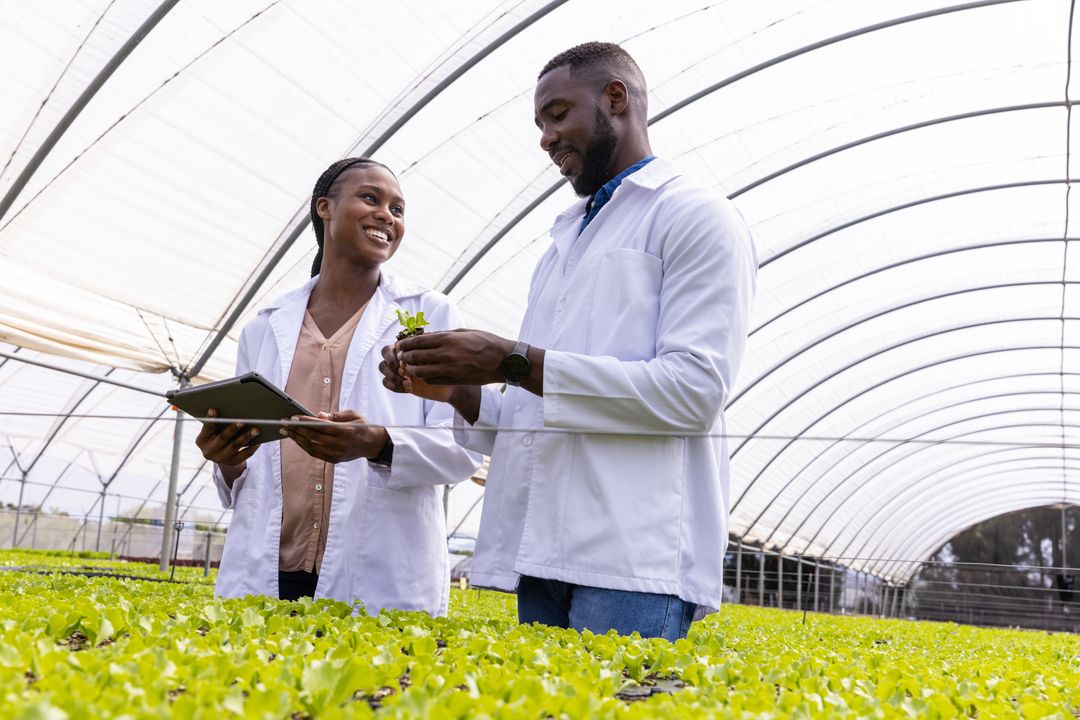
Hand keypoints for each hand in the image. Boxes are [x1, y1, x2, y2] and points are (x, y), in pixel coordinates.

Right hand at [194, 408, 259, 474]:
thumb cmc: (216, 436)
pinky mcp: (232, 462)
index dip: (210, 420)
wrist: (219, 456)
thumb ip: (217, 423)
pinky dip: (252, 447)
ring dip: (246, 437)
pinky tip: (259, 441)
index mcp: (202, 440)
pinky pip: (244, 455)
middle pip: (222, 438)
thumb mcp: (211, 432)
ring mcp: (220, 458)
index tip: (213, 409)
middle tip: (242, 421)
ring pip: (235, 446)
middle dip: (232, 429)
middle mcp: (209, 451)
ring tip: (256, 430)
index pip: (206, 429)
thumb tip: (232, 410)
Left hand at [280, 409, 388, 463]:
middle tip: (284, 423)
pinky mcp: (334, 460)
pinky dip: (304, 446)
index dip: (306, 422)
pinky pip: (315, 453)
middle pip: (314, 438)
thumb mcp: (353, 415)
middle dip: (297, 430)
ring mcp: (336, 454)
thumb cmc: (362, 426)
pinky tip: (297, 439)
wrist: (372, 444)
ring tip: (286, 431)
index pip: (322, 427)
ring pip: (311, 447)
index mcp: (346, 432)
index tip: (294, 417)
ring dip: (297, 439)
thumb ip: (335, 416)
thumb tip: (318, 415)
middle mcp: (340, 445)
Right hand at [379, 344, 452, 400]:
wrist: (446, 385)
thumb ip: (423, 352)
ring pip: (382, 368)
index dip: (393, 356)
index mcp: (406, 347)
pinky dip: (395, 386)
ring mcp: (397, 368)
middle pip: (384, 355)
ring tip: (408, 383)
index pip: (390, 347)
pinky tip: (409, 388)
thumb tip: (412, 351)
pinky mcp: (397, 381)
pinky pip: (385, 382)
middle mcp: (399, 356)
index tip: (406, 364)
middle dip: (391, 365)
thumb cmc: (444, 368)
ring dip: (393, 376)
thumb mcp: (436, 358)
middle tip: (403, 373)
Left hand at [395, 329, 514, 385]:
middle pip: (415, 356)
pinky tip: (424, 374)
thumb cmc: (486, 342)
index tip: (400, 345)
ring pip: (420, 371)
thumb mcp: (464, 332)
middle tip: (401, 356)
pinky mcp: (453, 380)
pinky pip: (431, 380)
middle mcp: (446, 354)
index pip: (418, 341)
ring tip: (410, 366)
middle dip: (405, 356)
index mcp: (448, 339)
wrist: (503, 361)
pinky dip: (424, 377)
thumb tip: (427, 336)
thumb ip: (444, 334)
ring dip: (412, 368)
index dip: (405, 343)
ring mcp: (449, 369)